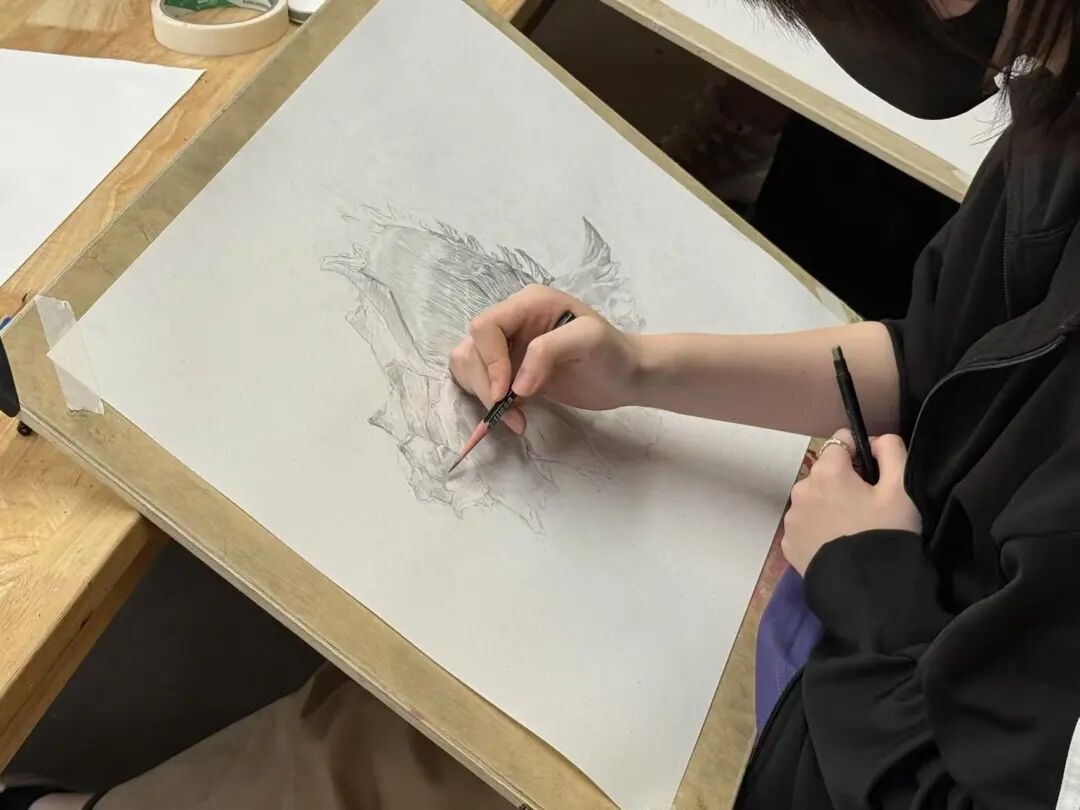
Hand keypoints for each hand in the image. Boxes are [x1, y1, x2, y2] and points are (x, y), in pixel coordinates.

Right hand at [449, 285, 641, 432]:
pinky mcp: (509, 369)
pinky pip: (481, 382)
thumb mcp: (589, 341)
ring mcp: (508, 345)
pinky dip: (490, 403)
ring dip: (483, 395)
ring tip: (515, 418)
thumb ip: (548, 352)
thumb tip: (515, 386)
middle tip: (509, 412)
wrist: (625, 375)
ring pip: (469, 365)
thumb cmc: (613, 353)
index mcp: (528, 304)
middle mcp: (513, 321)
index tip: (506, 392)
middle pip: (471, 348)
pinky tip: (516, 417)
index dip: (489, 360)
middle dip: (484, 384)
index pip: (486, 326)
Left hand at [781, 431, 921, 575]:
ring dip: (828, 504)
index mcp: (827, 472)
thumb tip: (876, 440)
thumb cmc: (887, 533)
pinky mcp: (788, 543)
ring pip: (812, 498)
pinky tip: (837, 544)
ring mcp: (791, 519)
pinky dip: (818, 528)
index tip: (874, 475)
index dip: (860, 453)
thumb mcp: (902, 488)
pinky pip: (805, 524)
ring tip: (852, 528)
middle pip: (825, 472)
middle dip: (843, 481)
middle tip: (866, 507)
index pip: (840, 441)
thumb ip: (891, 451)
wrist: (868, 591)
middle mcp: (801, 490)